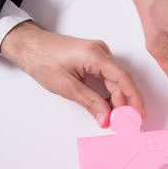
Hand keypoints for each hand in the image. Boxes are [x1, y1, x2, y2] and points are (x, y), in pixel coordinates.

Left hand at [0, 21, 144, 126]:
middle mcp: (100, 51)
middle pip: (121, 80)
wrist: (29, 45)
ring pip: (115, 80)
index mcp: (94, 55)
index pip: (122, 78)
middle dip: (125, 103)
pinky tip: (109, 106)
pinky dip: (110, 92)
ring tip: (117, 118)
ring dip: (117, 99)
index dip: (133, 98)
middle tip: (126, 122)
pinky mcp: (94, 59)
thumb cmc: (41, 59)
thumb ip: (90, 103)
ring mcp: (98, 54)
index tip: (138, 114)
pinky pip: (108, 77)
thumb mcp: (67, 86)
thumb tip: (106, 118)